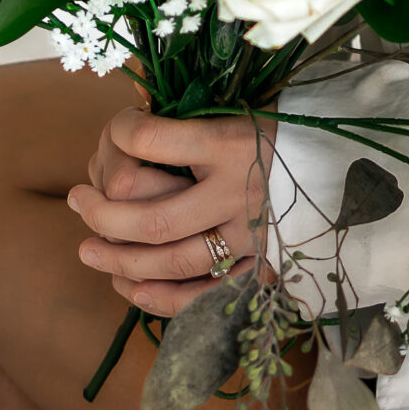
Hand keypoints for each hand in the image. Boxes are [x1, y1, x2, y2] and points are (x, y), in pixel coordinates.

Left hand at [67, 108, 262, 316]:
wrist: (331, 167)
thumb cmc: (270, 134)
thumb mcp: (230, 112)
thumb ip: (180, 120)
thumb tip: (123, 123)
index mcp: (230, 144)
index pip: (152, 139)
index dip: (120, 131)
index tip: (117, 128)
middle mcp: (237, 193)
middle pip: (153, 218)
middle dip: (102, 214)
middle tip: (77, 199)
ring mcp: (247, 236)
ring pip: (172, 262)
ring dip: (120, 260)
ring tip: (87, 248)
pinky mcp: (256, 265)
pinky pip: (201, 295)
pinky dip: (159, 297)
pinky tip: (128, 287)